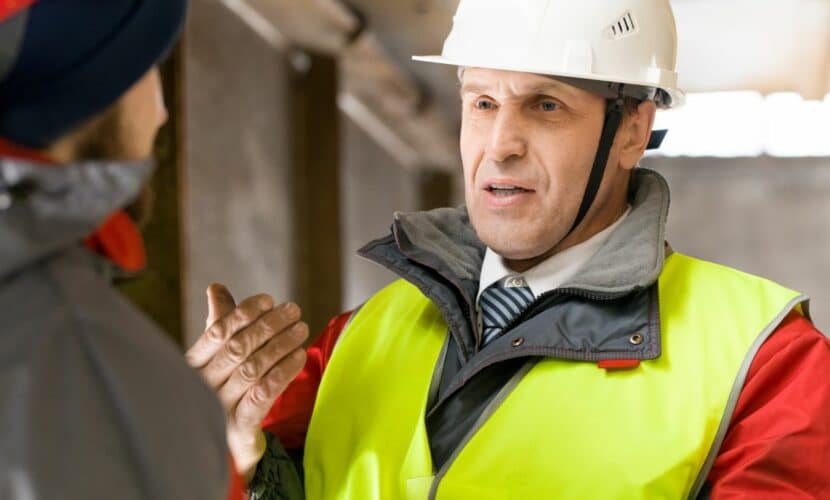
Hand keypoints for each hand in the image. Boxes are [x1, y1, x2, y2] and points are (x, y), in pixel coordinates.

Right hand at [186, 284, 308, 481]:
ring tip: (301, 330)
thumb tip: (215, 288)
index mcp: (193, 364)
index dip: (244, 312)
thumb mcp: (218, 356)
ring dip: (281, 346)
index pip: (218, 331)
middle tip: (294, 310)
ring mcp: (218, 408)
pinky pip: (263, 395)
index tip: (269, 299)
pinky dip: (283, 373)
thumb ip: (219, 323)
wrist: (222, 445)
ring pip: (253, 369)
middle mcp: (202, 385)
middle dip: (269, 325)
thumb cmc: (221, 391)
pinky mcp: (238, 428)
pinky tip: (299, 357)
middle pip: (238, 347)